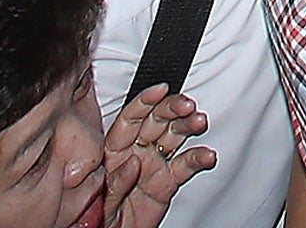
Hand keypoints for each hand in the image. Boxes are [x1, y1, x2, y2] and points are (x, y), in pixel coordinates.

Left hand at [102, 84, 214, 227]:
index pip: (130, 119)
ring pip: (175, 136)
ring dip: (188, 125)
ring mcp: (154, 164)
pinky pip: (186, 165)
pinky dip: (199, 158)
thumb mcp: (101, 199)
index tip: (159, 90)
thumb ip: (115, 181)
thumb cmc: (98, 218)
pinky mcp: (169, 181)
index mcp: (115, 151)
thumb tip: (131, 163)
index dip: (144, 102)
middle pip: (157, 120)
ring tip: (199, 122)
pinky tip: (207, 155)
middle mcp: (137, 152)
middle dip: (173, 109)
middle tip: (186, 106)